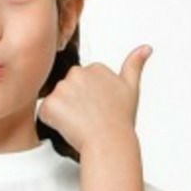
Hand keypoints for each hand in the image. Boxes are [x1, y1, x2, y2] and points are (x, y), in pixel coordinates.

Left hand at [37, 45, 152, 152]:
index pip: (82, 81)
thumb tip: (145, 48)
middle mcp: (77, 73)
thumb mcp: (131, 88)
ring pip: (56, 101)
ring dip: (63, 113)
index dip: (87, 98)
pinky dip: (53, 122)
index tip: (98, 107)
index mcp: (95, 68)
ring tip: (81, 122)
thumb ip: (134, 64)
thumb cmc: (120, 121)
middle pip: (67, 89)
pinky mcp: (50, 104)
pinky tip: (69, 127)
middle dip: (73, 103)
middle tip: (89, 116)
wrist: (109, 142)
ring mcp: (62, 89)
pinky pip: (45, 113)